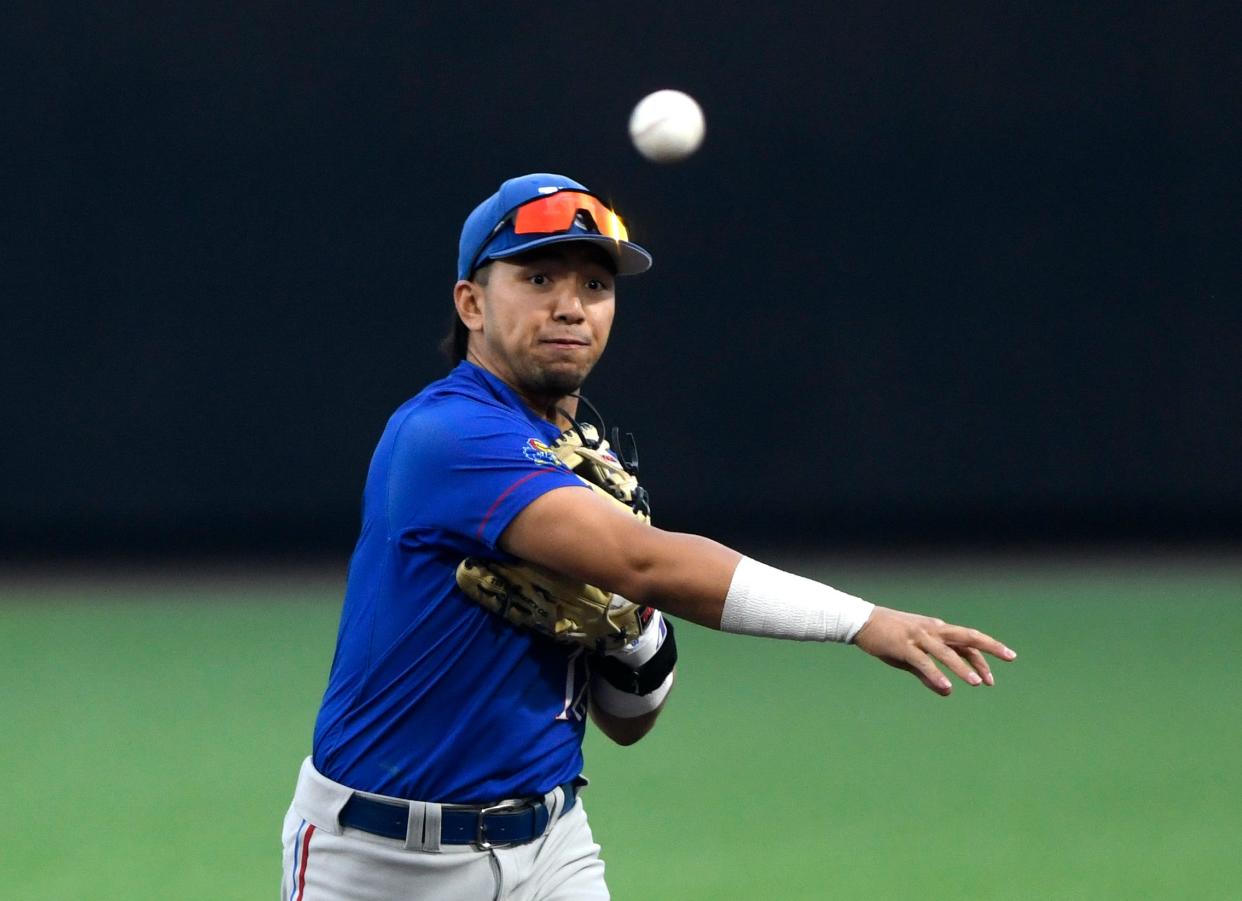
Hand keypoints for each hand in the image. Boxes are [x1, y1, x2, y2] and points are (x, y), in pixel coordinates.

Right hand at [852, 606, 1016, 695]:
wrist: (861, 622)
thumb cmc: (888, 638)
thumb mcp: (911, 658)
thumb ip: (929, 676)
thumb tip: (947, 692)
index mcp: (937, 630)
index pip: (966, 643)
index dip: (983, 658)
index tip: (993, 678)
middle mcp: (933, 631)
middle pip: (966, 637)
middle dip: (990, 647)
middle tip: (1010, 656)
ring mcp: (918, 637)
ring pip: (946, 652)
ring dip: (963, 667)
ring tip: (977, 683)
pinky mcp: (904, 646)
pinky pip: (923, 661)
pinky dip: (936, 673)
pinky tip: (947, 686)